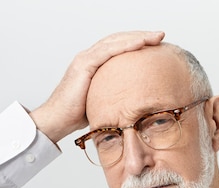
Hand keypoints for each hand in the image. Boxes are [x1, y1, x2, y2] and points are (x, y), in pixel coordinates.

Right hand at [29, 31, 164, 142]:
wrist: (57, 121)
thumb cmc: (77, 115)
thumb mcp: (104, 102)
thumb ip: (117, 97)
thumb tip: (137, 103)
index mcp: (94, 64)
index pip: (119, 47)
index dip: (137, 43)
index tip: (156, 44)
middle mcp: (89, 57)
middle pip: (119, 40)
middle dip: (141, 36)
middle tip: (161, 35)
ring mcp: (85, 59)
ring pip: (115, 41)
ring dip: (138, 37)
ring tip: (155, 36)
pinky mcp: (83, 65)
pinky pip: (108, 51)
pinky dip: (125, 45)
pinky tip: (140, 43)